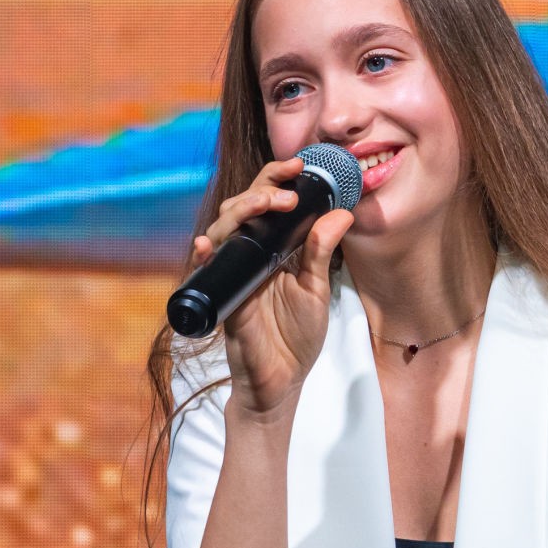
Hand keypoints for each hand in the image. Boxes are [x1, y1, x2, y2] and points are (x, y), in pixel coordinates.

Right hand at [190, 157, 355, 415]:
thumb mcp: (317, 289)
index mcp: (274, 248)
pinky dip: (205, 255)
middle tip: (287, 191)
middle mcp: (250, 255)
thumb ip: (323, 251)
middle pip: (243, 208)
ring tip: (265, 205)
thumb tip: (342, 212)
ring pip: (223, 230)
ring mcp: (234, 273)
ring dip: (241, 212)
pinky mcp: (224, 297)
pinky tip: (206, 245)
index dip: (279, 179)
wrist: (281, 382)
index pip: (270, 202)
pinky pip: (209, 271)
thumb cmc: (297, 337)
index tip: (300, 165)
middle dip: (262, 190)